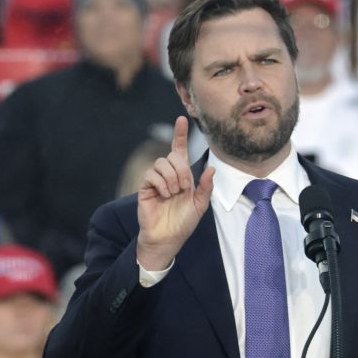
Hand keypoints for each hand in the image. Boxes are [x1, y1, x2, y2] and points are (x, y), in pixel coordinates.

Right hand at [137, 115, 214, 270]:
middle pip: (173, 155)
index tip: (182, 119)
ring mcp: (156, 181)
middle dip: (182, 169)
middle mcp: (169, 175)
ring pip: (161, 163)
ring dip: (172, 177)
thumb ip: (206, 187)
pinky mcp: (146, 187)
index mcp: (183, 176)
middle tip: (184, 187)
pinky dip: (161, 183)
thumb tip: (211, 169)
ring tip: (174, 193)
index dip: (180, 135)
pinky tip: (165, 194)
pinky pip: (151, 174)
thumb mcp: (200, 205)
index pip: (179, 150)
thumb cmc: (184, 223)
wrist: (168, 238)